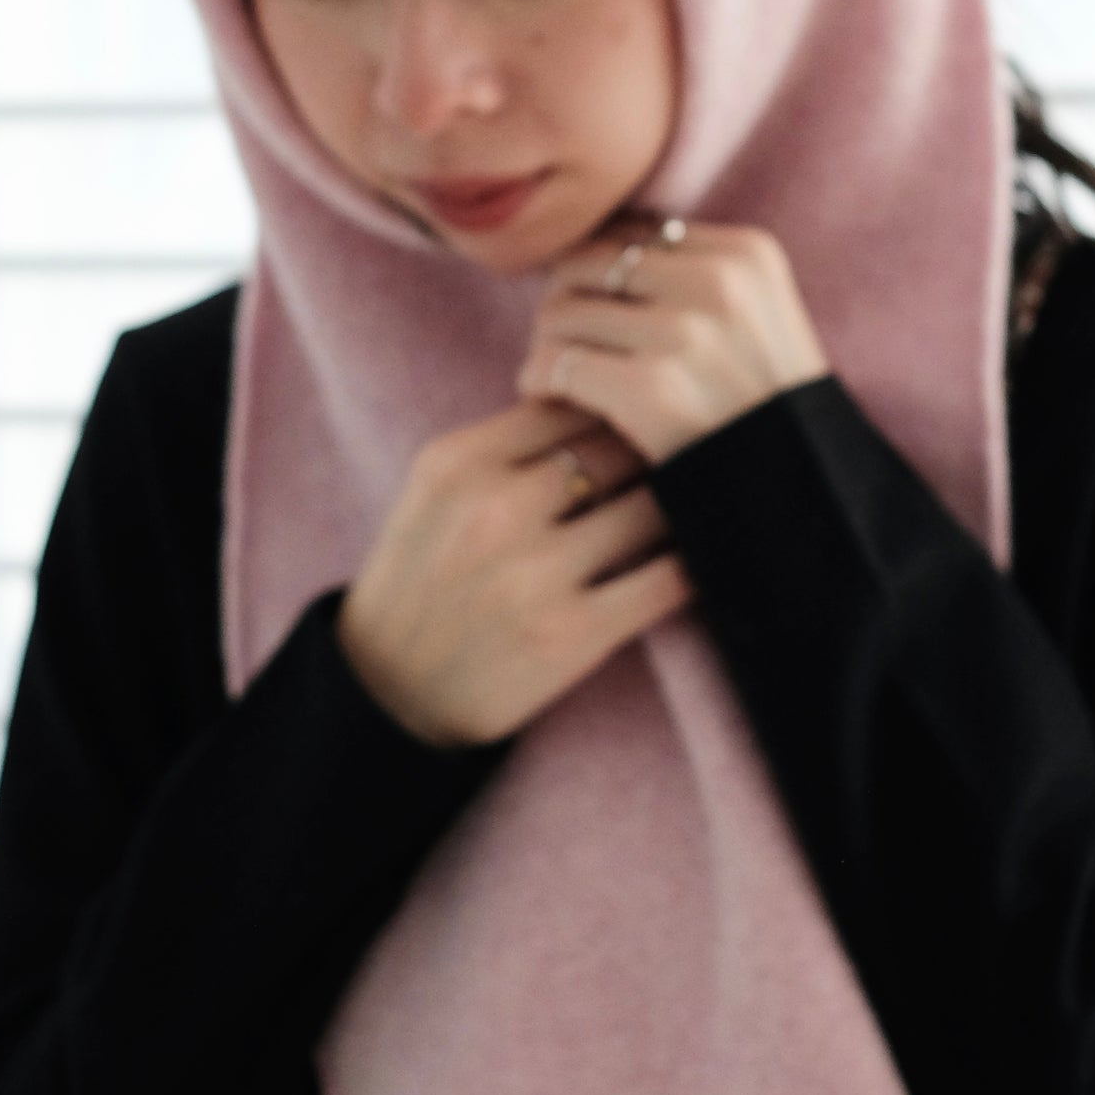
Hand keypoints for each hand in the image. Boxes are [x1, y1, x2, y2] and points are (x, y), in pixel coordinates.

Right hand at [334, 398, 691, 748]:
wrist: (389, 694)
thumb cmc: (423, 579)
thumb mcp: (436, 492)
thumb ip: (508, 444)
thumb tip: (608, 399)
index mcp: (458, 462)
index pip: (569, 400)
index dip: (615, 407)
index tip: (640, 420)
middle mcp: (494, 508)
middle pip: (617, 445)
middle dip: (656, 448)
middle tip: (688, 457)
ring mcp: (534, 573)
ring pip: (651, 504)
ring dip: (682, 502)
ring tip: (700, 501)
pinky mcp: (573, 634)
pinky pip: (667, 579)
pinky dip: (696, 561)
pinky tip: (706, 554)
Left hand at [516, 215, 831, 466]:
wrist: (805, 496)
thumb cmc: (765, 411)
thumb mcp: (756, 319)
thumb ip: (691, 279)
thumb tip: (587, 253)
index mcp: (746, 254)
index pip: (630, 231)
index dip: (598, 271)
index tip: (592, 308)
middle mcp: (718, 282)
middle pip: (588, 262)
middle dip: (565, 301)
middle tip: (562, 342)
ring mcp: (686, 334)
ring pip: (562, 312)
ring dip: (547, 344)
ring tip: (557, 374)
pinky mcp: (653, 390)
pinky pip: (554, 363)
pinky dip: (538, 381)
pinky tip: (548, 398)